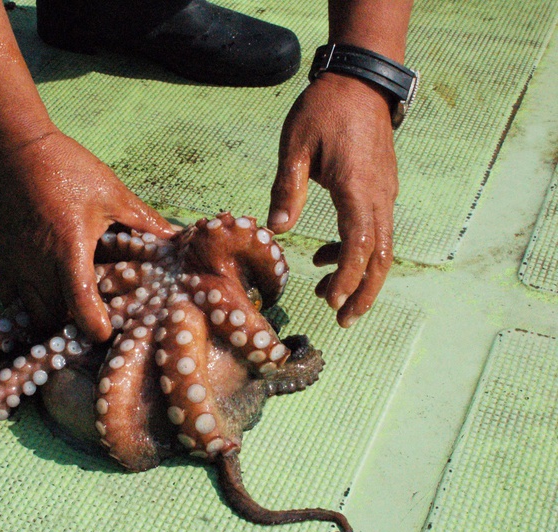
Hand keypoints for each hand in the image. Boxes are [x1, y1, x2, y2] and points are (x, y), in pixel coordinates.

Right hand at [0, 129, 174, 341]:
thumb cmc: (68, 169)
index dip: (95, 327)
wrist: (17, 150)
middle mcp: (39, 265)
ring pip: (30, 313)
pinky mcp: (1, 259)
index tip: (106, 333)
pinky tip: (43, 298)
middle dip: (72, 327)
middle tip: (93, 321)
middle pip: (53, 318)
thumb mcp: (112, 192)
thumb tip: (176, 237)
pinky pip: (9, 298)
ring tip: (69, 312)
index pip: (79, 305)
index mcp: (70, 250)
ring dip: (50, 317)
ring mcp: (16, 264)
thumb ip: (143, 220)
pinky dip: (25, 306)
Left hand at [269, 72, 397, 327]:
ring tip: (331, 296)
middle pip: (381, 257)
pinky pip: (375, 230)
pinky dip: (356, 251)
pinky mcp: (381, 189)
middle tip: (344, 321)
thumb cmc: (324, 110)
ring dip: (361, 277)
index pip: (358, 246)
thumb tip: (276, 229)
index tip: (331, 302)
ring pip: (382, 247)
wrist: (361, 81)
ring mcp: (384, 193)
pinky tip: (325, 255)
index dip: (347, 278)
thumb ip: (287, 190)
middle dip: (364, 292)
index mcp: (357, 189)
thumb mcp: (295, 146)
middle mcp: (378, 197)